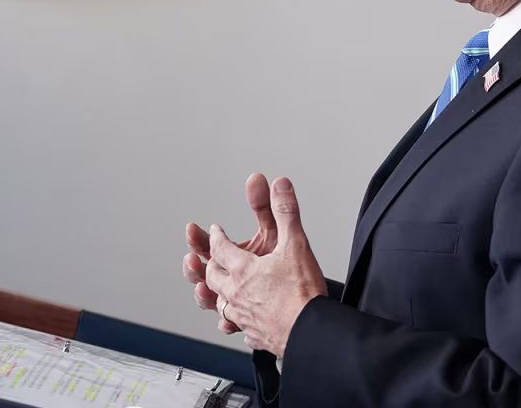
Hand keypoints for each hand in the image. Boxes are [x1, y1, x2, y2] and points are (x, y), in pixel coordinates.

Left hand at [205, 177, 326, 355]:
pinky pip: (237, 326)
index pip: (220, 248)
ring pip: (219, 303)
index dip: (216, 236)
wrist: (310, 331)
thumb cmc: (302, 293)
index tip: (214, 230)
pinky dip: (234, 322)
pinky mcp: (253, 333)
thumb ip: (286, 211)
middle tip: (211, 257)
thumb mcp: (296, 243)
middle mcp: (236, 293)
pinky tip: (239, 323)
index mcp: (243, 269)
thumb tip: (279, 186)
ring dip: (215, 294)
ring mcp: (242, 316)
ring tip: (216, 290)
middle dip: (210, 263)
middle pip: (213, 276)